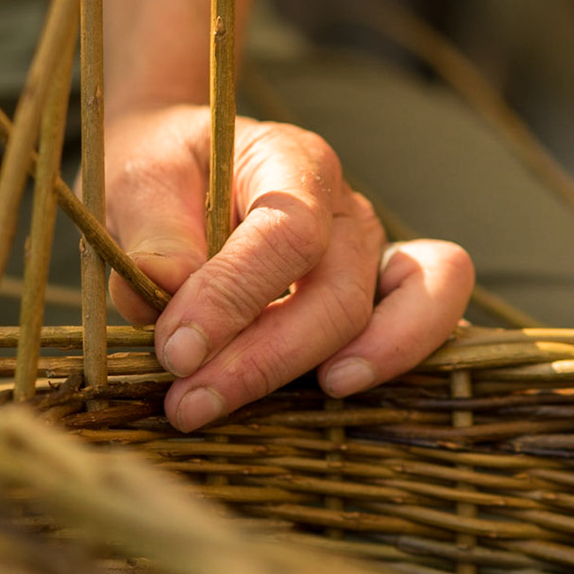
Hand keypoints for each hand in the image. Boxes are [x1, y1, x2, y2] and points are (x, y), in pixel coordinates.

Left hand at [104, 106, 474, 432]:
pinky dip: (404, 355)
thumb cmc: (167, 173)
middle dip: (266, 360)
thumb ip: (153, 233)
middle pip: (340, 293)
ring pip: (399, 312)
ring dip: (350, 367)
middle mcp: (346, 211)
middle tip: (188, 404)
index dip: (234, 299)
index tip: (175, 352)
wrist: (183, 170)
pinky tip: (343, 395)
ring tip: (290, 410)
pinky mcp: (377, 300)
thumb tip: (166, 288)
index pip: (287, 235)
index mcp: (293, 162)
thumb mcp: (140, 180)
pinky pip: (434, 318)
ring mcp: (371, 257)